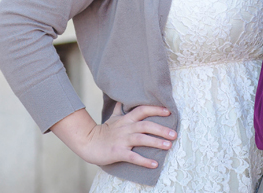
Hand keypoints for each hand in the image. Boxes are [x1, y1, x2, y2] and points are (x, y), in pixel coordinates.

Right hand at [50, 106, 176, 168]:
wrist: (88, 143)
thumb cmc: (103, 131)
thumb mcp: (112, 118)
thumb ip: (120, 109)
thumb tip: (122, 99)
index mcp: (126, 119)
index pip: (142, 110)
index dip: (155, 109)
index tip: (168, 111)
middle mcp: (125, 128)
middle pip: (145, 125)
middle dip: (161, 129)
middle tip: (174, 134)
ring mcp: (122, 140)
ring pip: (141, 139)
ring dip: (156, 142)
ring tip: (169, 146)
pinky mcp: (118, 152)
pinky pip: (133, 157)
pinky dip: (144, 161)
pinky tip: (154, 164)